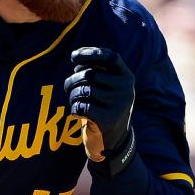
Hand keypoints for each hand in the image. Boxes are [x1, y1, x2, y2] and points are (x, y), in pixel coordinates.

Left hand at [64, 47, 136, 176]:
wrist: (114, 141)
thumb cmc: (105, 108)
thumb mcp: (108, 88)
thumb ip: (97, 72)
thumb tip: (77, 62)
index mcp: (126, 76)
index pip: (108, 57)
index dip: (90, 53)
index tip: (73, 56)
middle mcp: (125, 88)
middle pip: (90, 74)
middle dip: (73, 79)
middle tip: (68, 86)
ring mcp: (118, 104)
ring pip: (83, 90)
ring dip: (72, 95)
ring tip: (74, 100)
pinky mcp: (107, 119)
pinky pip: (81, 106)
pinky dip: (74, 108)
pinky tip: (77, 111)